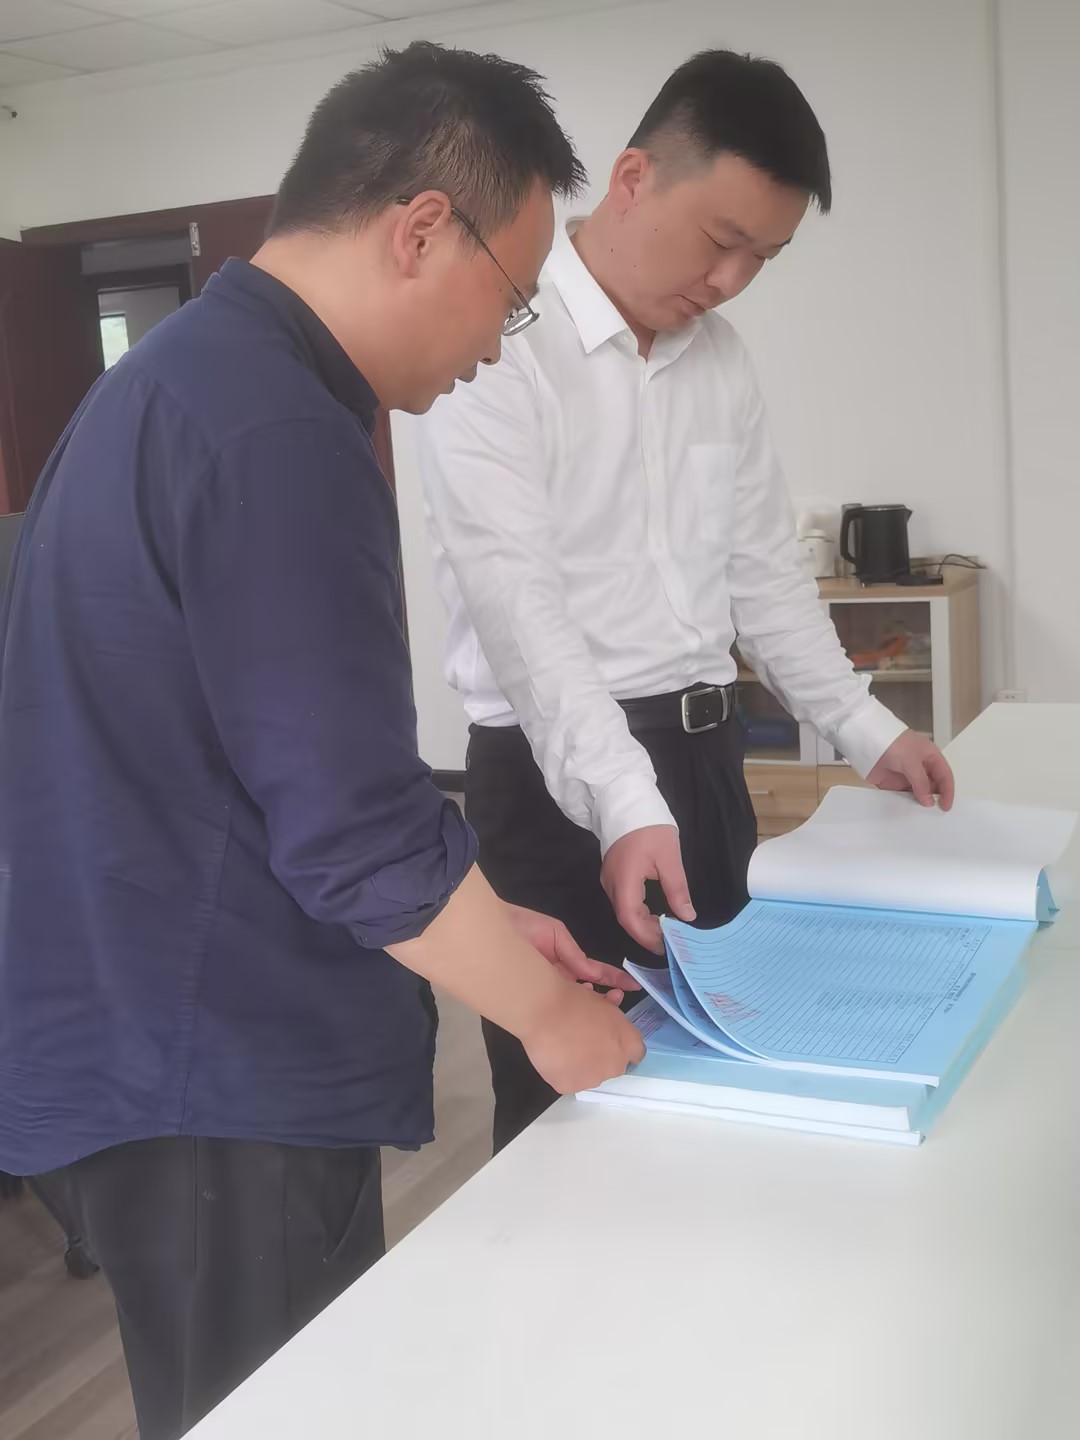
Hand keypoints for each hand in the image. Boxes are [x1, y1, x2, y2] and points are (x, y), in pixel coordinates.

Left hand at [505, 904, 639, 1003]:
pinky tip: (582, 1010)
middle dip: (605, 997)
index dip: (612, 978)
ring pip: (574, 999)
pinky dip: (569, 1008)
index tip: (632, 985)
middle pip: (587, 990)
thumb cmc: (521, 926)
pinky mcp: (532, 994)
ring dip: (591, 1004)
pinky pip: (555, 1003)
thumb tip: (593, 975)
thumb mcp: (554, 934)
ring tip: (606, 1006)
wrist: (489, 931)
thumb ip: (574, 954)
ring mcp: (545, 986)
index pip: (594, 972)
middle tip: (620, 1002)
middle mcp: (557, 976)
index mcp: (562, 960)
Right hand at [520, 982, 645, 1094]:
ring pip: (590, 1076)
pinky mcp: (571, 1087)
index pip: (636, 1052)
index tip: (608, 1039)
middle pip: (613, 1066)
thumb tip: (611, 1009)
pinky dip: (562, 1072)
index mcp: (629, 1042)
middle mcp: (616, 1065)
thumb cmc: (574, 1000)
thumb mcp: (601, 1000)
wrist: (545, 1011)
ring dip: (582, 1066)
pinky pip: (569, 1081)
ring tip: (564, 1047)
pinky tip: (554, 1057)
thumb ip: (611, 1011)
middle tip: (582, 1041)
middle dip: (601, 1056)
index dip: (620, 1045)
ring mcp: (594, 1079)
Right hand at [600, 824, 695, 954]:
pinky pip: (624, 901)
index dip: (648, 937)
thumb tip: (687, 917)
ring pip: (624, 911)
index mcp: (624, 880)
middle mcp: (611, 884)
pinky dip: (639, 912)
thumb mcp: (669, 858)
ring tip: (666, 931)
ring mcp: (609, 879)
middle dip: (647, 934)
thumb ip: (677, 890)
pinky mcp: (613, 874)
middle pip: (626, 919)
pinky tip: (654, 914)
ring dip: (643, 924)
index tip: (667, 946)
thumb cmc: (650, 828)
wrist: (627, 800)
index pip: (631, 919)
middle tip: (671, 942)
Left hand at [867, 729, 954, 809]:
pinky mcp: (893, 783)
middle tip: (935, 813)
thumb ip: (921, 783)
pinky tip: (908, 811)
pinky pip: (903, 796)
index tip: (946, 806)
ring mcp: (907, 775)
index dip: (948, 791)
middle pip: (933, 786)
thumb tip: (928, 801)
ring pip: (918, 793)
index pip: (945, 776)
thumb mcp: (912, 762)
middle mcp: (920, 766)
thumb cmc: (892, 743)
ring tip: (922, 815)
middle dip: (935, 798)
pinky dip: (906, 803)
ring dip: (920, 802)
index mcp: (930, 756)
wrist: (867, 741)